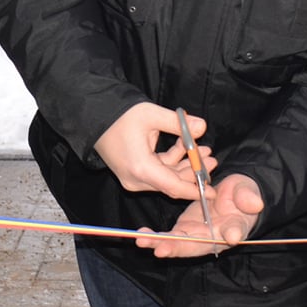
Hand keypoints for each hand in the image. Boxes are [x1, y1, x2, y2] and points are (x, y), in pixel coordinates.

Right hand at [92, 103, 214, 199]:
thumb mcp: (151, 115)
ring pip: (165, 177)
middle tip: (212, 159)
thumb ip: (179, 124)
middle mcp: (135, 179)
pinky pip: (157, 172)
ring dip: (184, 166)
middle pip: (171, 183)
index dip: (195, 189)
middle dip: (193, 172)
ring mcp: (132, 178)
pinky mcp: (132, 173)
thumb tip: (202, 127)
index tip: (213, 191)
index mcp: (140, 168)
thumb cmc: (119, 115)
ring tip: (202, 150)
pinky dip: (171, 162)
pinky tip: (184, 146)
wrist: (93, 117)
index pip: (174, 186)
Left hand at [136, 174, 264, 257]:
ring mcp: (196, 236)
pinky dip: (155, 236)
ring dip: (159, 243)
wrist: (232, 194)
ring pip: (178, 243)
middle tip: (161, 249)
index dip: (225, 234)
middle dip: (176, 247)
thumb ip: (249, 198)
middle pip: (196, 245)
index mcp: (233, 229)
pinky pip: (168, 236)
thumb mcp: (248, 192)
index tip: (219, 236)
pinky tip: (141, 233)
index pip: (230, 233)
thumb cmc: (244, 195)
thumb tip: (256, 203)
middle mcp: (212, 238)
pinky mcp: (184, 229)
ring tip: (143, 241)